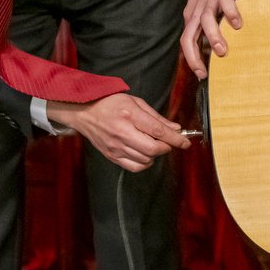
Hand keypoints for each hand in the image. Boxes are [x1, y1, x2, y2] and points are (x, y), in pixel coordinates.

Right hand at [47, 93, 190, 171]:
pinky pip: (134, 167)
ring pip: (146, 160)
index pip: (158, 131)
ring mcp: (116, 146)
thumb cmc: (109, 103)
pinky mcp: (111, 156)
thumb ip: (156, 117)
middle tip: (167, 141)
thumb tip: (175, 128)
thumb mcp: (135, 102)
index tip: (185, 142)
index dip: (175, 139)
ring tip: (152, 143)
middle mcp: (122, 132)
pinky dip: (144, 162)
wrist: (83, 111)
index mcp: (130, 115)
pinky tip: (143, 153)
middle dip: (166, 147)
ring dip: (155, 154)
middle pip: (153, 149)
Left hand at [180, 0, 250, 78]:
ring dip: (213, 37)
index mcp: (192, 15)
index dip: (191, 59)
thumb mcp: (205, 7)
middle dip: (194, 56)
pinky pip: (225, 3)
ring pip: (206, 20)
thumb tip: (212, 49)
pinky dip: (231, 14)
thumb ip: (207, 25)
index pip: (186, 41)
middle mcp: (197, 9)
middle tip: (204, 71)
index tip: (201, 74)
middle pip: (189, 35)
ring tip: (222, 51)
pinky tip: (238, 24)